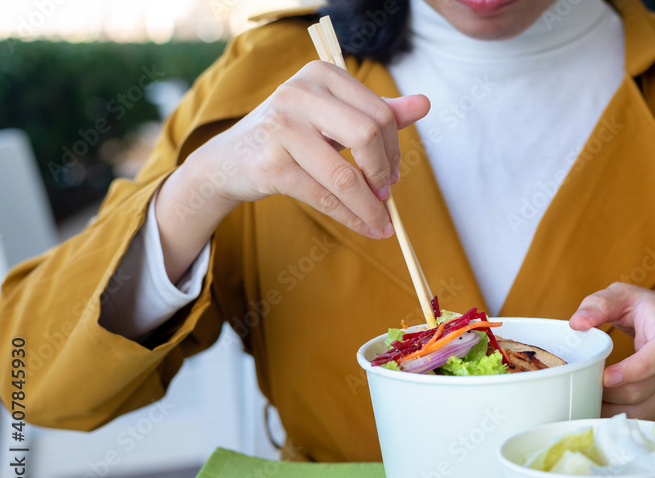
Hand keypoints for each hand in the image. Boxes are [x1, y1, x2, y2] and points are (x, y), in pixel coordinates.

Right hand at [170, 60, 430, 238]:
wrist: (229, 160)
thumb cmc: (291, 136)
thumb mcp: (333, 117)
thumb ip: (378, 112)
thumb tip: (424, 104)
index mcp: (321, 74)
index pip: (379, 113)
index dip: (394, 149)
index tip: (393, 174)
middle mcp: (299, 93)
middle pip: (368, 136)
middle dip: (384, 173)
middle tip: (386, 194)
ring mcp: (281, 127)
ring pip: (346, 175)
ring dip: (370, 206)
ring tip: (382, 222)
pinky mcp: (271, 163)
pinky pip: (324, 197)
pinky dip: (351, 216)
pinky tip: (365, 227)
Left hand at [569, 283, 654, 420]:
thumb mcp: (629, 295)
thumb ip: (600, 304)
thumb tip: (576, 323)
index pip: (654, 360)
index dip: (629, 372)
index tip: (603, 376)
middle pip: (641, 393)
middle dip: (607, 395)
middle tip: (583, 388)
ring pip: (644, 413)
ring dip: (612, 413)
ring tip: (590, 403)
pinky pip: (649, 420)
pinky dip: (625, 419)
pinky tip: (607, 410)